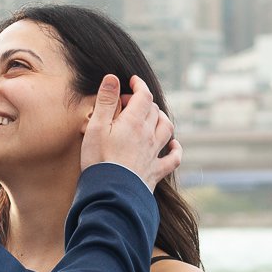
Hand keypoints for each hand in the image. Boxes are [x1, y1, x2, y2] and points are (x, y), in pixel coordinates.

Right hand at [80, 74, 180, 189]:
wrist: (110, 194)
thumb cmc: (99, 160)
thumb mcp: (96, 127)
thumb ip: (106, 101)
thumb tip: (113, 77)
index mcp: (134, 122)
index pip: (144, 96)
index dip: (139, 85)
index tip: (132, 81)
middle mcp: (149, 135)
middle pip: (154, 111)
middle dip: (143, 102)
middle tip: (127, 105)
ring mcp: (154, 154)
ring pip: (167, 129)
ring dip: (162, 119)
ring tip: (153, 117)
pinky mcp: (156, 171)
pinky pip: (173, 158)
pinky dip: (176, 149)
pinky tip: (173, 146)